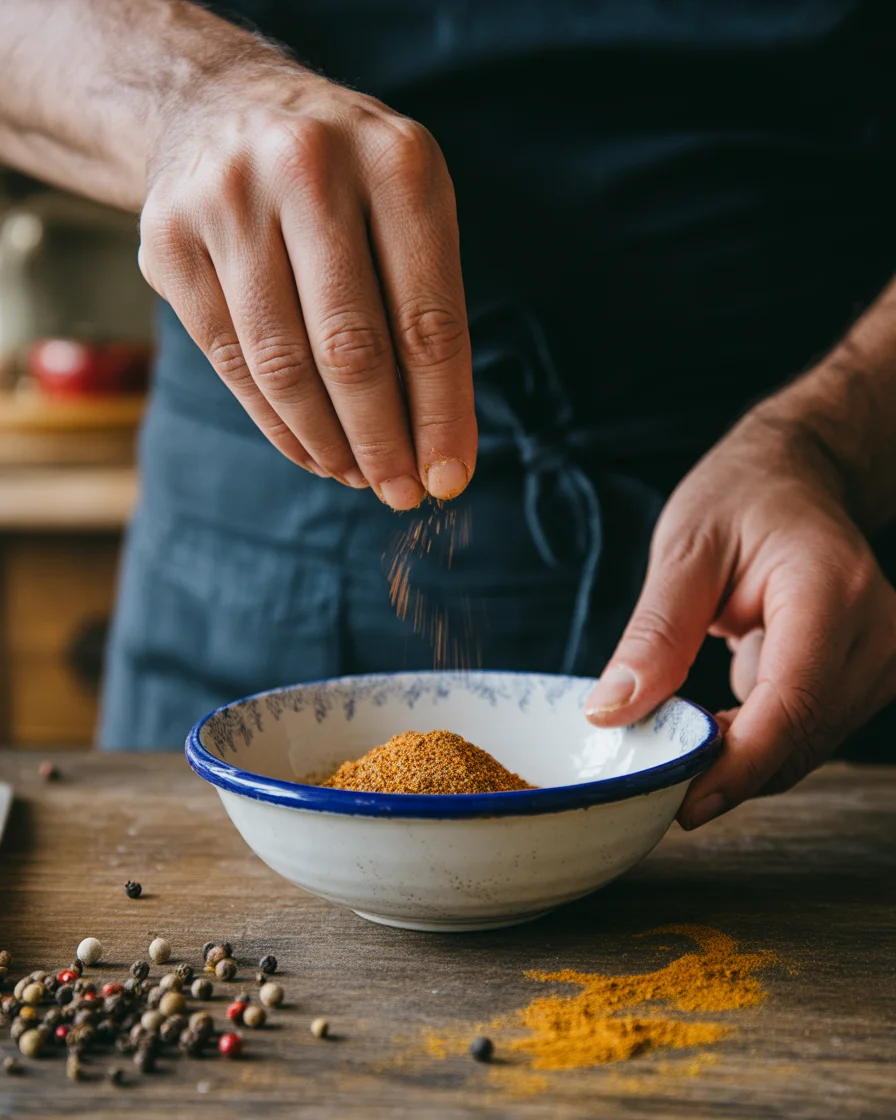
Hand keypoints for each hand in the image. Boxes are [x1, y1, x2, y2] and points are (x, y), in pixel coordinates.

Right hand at [138, 62, 474, 507]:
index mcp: (396, 162)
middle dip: (382, 440)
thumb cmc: (345, 183)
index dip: (440, 413)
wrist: (223, 108)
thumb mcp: (407, 212)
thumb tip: (444, 451)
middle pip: (352, 348)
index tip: (448, 478)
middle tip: (399, 492)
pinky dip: (277, 423)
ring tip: (356, 475)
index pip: (428, 319)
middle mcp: (309, 169)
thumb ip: (429, 315)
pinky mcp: (170, 240)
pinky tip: (310, 449)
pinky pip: (231, 362)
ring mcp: (228, 201)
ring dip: (327, 442)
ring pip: (283, 365)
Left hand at [585, 403, 895, 827]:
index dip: (737, 768)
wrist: (798, 476)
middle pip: (800, 738)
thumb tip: (612, 712)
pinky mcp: (868, 676)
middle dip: (728, 766)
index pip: (791, 705)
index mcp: (832, 591)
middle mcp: (876, 632)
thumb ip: (655, 634)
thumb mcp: (685, 550)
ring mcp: (882, 658)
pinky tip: (716, 716)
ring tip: (681, 722)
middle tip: (653, 764)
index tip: (683, 804)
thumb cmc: (742, 497)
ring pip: (805, 746)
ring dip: (740, 754)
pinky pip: (807, 731)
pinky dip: (756, 737)